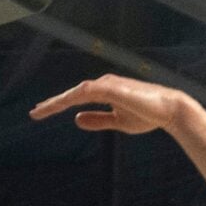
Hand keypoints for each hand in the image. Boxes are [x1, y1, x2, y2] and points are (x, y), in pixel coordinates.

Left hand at [29, 74, 195, 134]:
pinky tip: (60, 105)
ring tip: (42, 111)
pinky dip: (71, 98)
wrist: (170, 110)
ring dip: (57, 101)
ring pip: (76, 92)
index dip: (59, 105)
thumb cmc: (148, 115)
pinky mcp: (111, 88)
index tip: (43, 112)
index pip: (77, 98)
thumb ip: (98, 120)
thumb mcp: (118, 121)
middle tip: (35, 113)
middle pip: (72, 93)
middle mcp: (104, 84)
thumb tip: (76, 119)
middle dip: (53, 103)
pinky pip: (85, 93)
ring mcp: (107, 84)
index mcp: (105, 91)